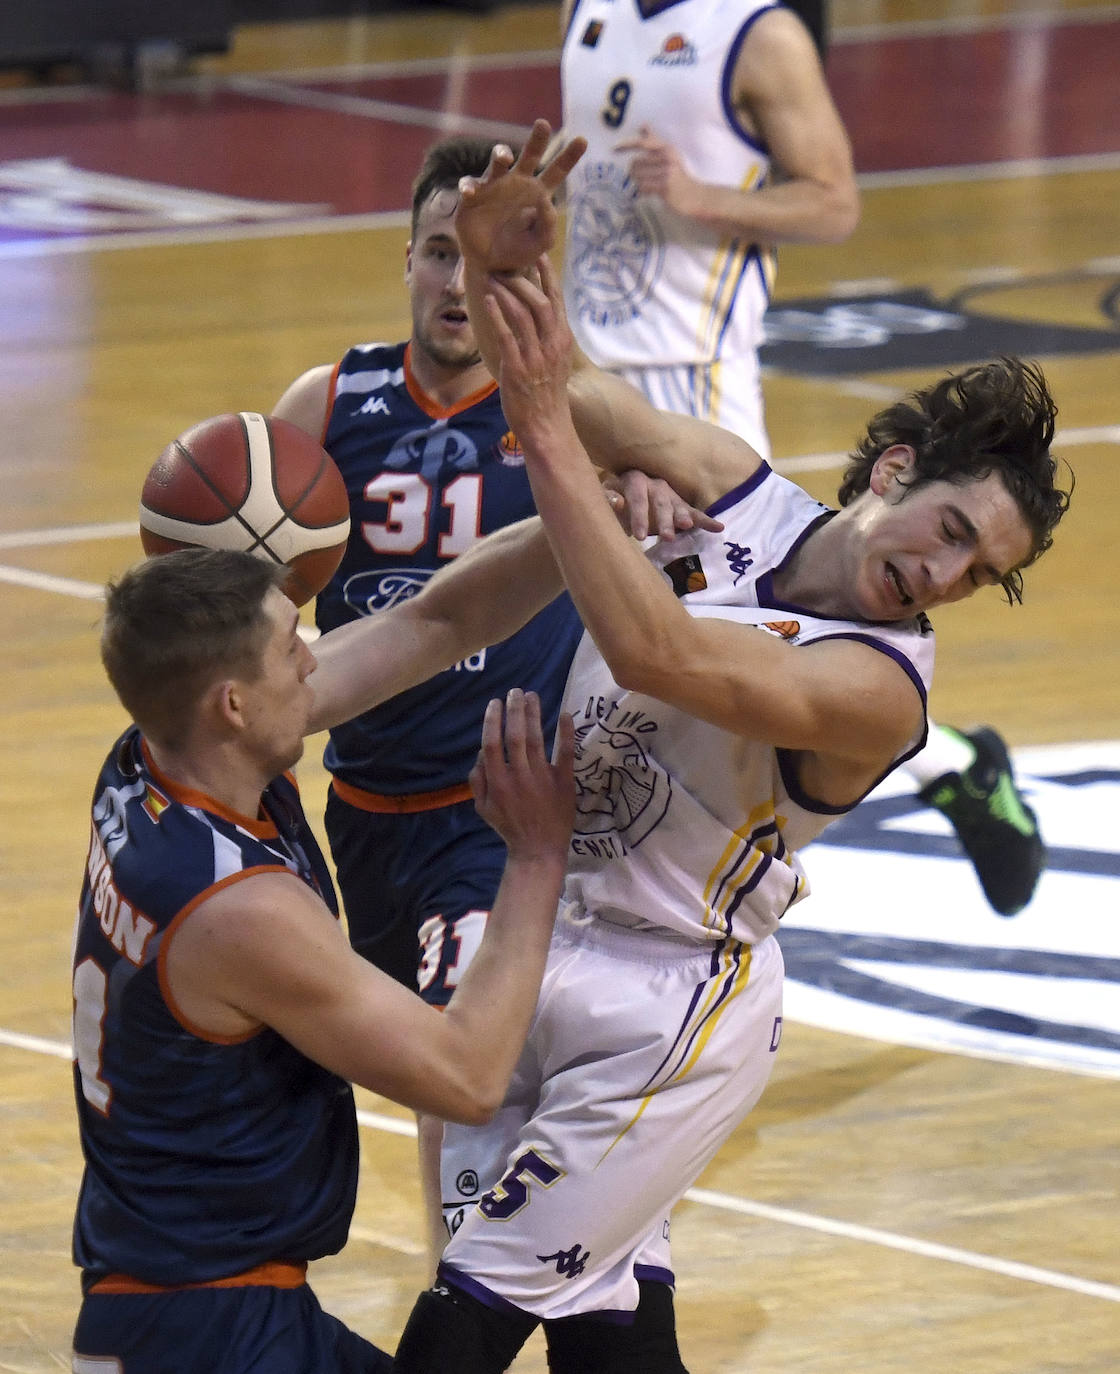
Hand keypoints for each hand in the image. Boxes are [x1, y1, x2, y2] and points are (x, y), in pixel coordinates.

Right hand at [456, 118, 586, 272]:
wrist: (490, 265)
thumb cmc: (517, 251)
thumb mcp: (539, 244)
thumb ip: (548, 226)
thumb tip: (546, 202)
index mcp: (538, 193)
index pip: (557, 171)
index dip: (569, 156)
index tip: (582, 140)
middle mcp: (518, 183)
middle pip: (530, 155)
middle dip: (537, 139)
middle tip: (543, 124)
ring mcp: (494, 186)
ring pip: (498, 161)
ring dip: (500, 154)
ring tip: (504, 157)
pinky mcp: (472, 196)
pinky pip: (470, 184)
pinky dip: (469, 186)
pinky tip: (470, 192)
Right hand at [470, 689, 574, 860]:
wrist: (538, 849)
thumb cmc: (509, 826)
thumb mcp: (483, 808)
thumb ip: (478, 780)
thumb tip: (481, 752)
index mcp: (497, 782)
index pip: (492, 743)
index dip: (492, 721)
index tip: (494, 703)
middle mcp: (519, 776)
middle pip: (514, 735)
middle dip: (514, 710)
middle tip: (515, 691)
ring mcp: (542, 778)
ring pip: (536, 739)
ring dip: (534, 714)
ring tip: (532, 695)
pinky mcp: (564, 781)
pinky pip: (566, 754)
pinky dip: (566, 733)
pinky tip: (565, 714)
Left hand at [481, 255, 574, 441]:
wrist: (547, 427)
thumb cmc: (547, 396)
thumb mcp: (553, 363)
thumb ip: (545, 340)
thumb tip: (532, 320)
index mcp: (562, 341)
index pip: (557, 300)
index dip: (548, 276)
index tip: (539, 254)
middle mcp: (552, 345)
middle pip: (540, 301)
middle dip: (521, 280)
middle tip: (503, 267)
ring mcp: (536, 357)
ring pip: (523, 314)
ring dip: (506, 293)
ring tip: (491, 279)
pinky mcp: (517, 369)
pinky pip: (507, 336)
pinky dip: (497, 316)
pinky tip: (488, 302)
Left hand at [602, 471, 725, 542]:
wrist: (624, 492)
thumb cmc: (613, 496)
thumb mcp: (606, 496)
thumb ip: (608, 499)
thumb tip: (616, 502)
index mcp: (635, 479)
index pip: (638, 495)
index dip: (638, 515)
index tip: (638, 536)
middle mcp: (655, 484)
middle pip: (661, 501)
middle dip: (664, 520)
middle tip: (667, 538)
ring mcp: (670, 495)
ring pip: (678, 506)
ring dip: (683, 517)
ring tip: (687, 527)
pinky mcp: (680, 506)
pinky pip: (694, 513)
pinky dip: (706, 521)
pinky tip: (719, 527)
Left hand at [616, 126, 702, 218]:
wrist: (694, 195)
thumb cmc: (678, 175)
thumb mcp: (669, 154)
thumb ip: (655, 140)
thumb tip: (643, 125)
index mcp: (666, 148)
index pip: (643, 142)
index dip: (627, 144)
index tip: (614, 148)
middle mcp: (667, 158)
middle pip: (635, 163)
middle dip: (634, 172)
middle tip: (642, 178)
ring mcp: (666, 172)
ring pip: (637, 177)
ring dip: (637, 183)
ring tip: (647, 185)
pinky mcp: (664, 187)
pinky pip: (643, 187)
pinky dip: (642, 191)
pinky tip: (648, 191)